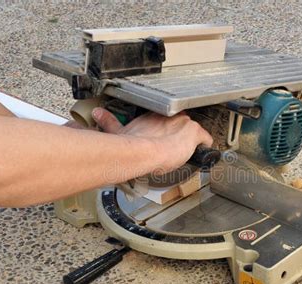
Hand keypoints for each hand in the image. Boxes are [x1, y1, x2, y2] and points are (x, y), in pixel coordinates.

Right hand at [92, 107, 212, 172]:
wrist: (145, 152)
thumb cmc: (130, 146)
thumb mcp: (115, 131)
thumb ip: (108, 122)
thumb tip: (96, 113)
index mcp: (151, 116)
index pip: (161, 116)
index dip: (163, 125)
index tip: (162, 133)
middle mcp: (167, 116)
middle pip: (178, 120)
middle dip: (177, 130)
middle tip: (177, 142)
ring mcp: (182, 124)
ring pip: (191, 128)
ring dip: (191, 137)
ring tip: (192, 147)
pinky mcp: (194, 133)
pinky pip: (206, 139)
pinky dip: (206, 144)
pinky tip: (205, 150)